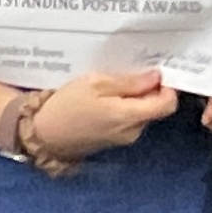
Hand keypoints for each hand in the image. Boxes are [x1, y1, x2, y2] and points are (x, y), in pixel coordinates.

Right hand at [20, 68, 176, 167]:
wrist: (43, 133)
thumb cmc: (67, 105)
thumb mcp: (96, 83)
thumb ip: (129, 82)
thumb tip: (157, 77)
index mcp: (129, 116)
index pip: (167, 104)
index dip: (168, 86)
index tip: (156, 71)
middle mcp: (132, 131)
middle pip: (156, 108)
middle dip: (149, 91)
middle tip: (131, 72)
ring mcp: (124, 139)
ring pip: (142, 114)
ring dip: (135, 99)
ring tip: (114, 84)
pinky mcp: (114, 141)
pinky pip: (129, 121)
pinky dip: (125, 108)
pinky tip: (107, 98)